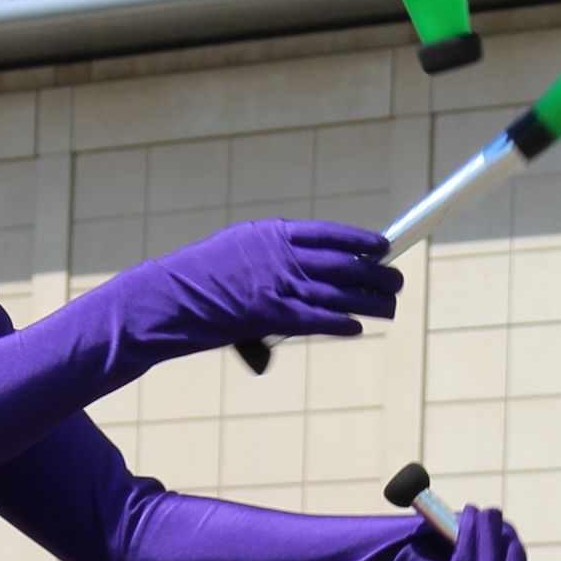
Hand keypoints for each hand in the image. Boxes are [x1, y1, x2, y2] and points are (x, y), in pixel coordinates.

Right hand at [141, 219, 400, 348]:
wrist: (163, 298)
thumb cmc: (195, 279)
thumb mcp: (235, 253)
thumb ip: (270, 259)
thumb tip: (302, 273)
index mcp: (270, 233)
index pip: (329, 234)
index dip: (359, 240)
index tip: (382, 246)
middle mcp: (279, 255)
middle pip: (343, 263)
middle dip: (375, 272)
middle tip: (396, 281)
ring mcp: (276, 284)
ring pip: (338, 292)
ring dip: (369, 300)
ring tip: (390, 306)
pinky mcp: (270, 314)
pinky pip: (317, 320)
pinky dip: (341, 323)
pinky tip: (357, 327)